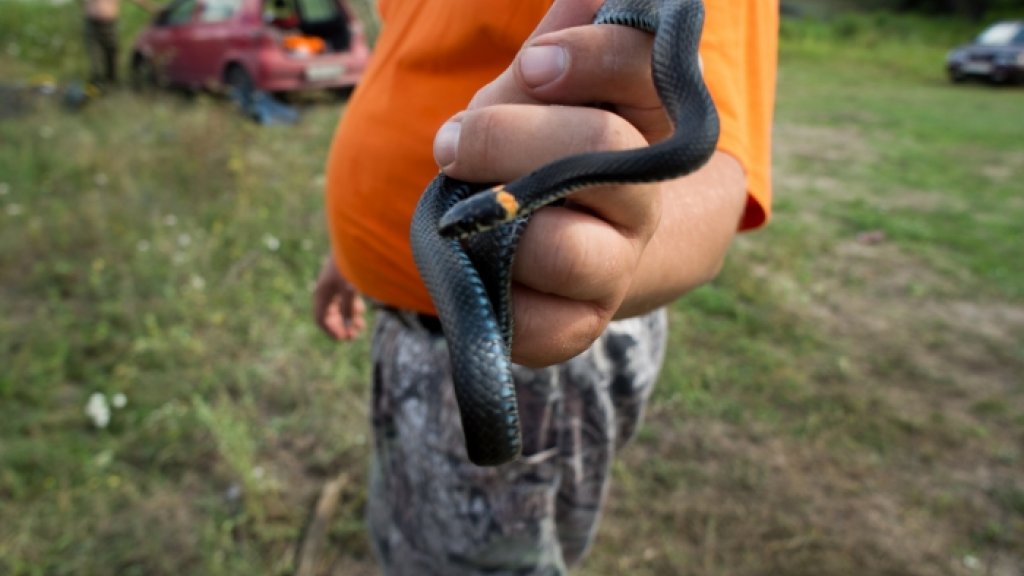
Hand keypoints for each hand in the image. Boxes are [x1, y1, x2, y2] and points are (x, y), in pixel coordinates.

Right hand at [313, 254, 365, 340]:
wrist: (355, 241)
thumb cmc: (351, 263)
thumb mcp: (350, 287)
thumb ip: (348, 307)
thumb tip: (347, 325)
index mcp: (323, 292)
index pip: (320, 318)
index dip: (331, 331)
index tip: (344, 339)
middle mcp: (326, 290)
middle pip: (330, 315)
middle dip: (341, 326)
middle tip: (355, 335)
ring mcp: (334, 284)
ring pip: (338, 307)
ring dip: (347, 318)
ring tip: (360, 325)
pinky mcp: (343, 279)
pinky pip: (344, 298)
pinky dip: (351, 307)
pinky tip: (360, 310)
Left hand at [433, 0, 746, 367]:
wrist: (574, 244)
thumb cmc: (549, 149)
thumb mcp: (552, 87)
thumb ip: (566, 39)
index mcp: (648, 123)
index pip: (637, 67)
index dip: (585, 57)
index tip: (530, 65)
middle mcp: (645, 198)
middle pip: (599, 152)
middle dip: (505, 136)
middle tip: (451, 142)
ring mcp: (617, 267)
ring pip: (567, 249)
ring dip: (498, 224)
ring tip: (467, 215)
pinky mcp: (580, 327)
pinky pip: (537, 326)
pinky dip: (494, 299)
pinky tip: (483, 272)